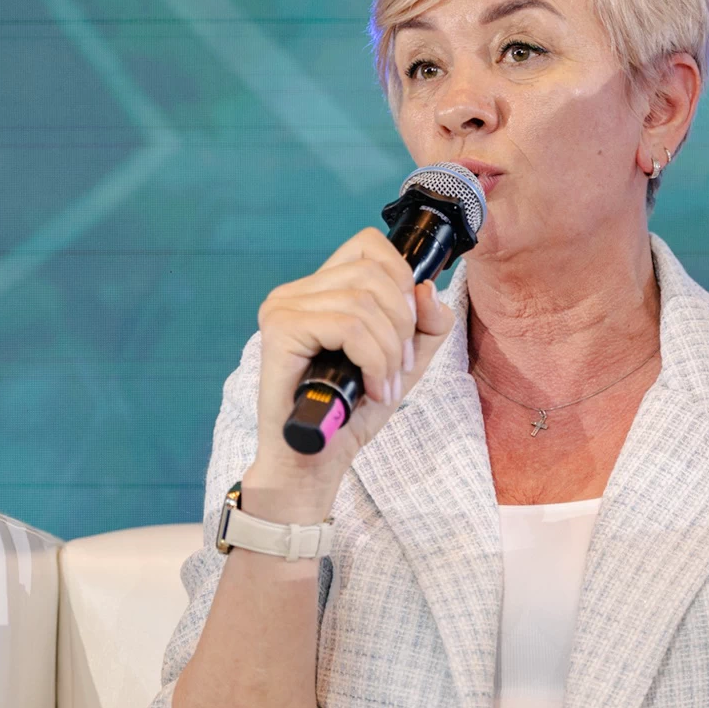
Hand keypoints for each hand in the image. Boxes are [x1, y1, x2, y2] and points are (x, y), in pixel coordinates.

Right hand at [246, 227, 457, 519]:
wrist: (313, 462)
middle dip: (403, 323)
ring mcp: (283, 308)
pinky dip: (374, 361)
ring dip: (390, 350)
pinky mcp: (280, 330)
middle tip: (400, 367)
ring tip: (385, 385)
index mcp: (320, 290)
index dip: (402, 278)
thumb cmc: (349, 413)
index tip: (410, 327)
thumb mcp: (403, 363)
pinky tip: (371, 389)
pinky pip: (348, 327)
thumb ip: (426, 326)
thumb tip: (428, 290)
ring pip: (364, 302)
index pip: (368, 245)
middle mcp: (296, 291)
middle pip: (373, 272)